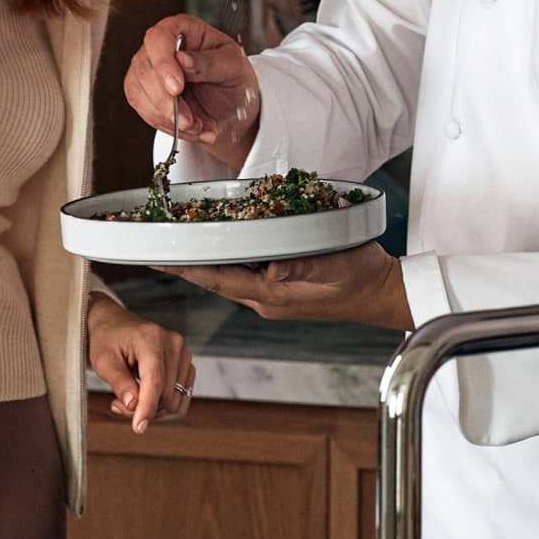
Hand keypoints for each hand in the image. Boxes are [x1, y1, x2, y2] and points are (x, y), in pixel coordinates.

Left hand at [86, 294, 194, 433]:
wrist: (115, 323)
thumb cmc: (106, 340)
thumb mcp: (103, 361)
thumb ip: (120, 383)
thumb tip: (134, 406)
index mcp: (152, 339)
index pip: (155, 380)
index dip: (148, 407)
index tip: (138, 428)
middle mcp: (174, 344)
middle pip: (168, 394)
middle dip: (144, 408)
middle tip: (118, 405)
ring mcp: (184, 352)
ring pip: (177, 399)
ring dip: (154, 408)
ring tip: (129, 400)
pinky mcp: (186, 362)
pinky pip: (182, 395)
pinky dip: (163, 404)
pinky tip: (144, 397)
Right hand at [124, 14, 260, 161]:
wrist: (231, 106)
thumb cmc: (234, 78)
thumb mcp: (234, 67)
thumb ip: (210, 62)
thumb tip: (181, 59)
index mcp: (184, 29)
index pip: (159, 37)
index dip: (164, 63)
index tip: (177, 88)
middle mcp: (160, 46)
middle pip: (146, 69)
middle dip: (167, 102)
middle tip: (191, 120)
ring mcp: (147, 69)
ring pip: (140, 93)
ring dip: (169, 118)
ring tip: (199, 127)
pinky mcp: (142, 93)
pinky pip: (144, 111)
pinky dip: (168, 126)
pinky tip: (191, 128)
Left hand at [171, 244, 410, 329]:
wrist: (384, 293)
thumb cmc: (365, 278)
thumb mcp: (339, 265)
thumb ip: (305, 266)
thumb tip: (271, 268)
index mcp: (273, 296)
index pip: (219, 280)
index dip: (186, 268)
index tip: (155, 257)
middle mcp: (266, 298)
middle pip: (215, 278)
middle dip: (185, 262)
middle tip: (154, 244)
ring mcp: (273, 295)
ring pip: (229, 275)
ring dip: (204, 260)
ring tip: (178, 240)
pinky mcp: (282, 287)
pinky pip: (246, 272)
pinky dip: (228, 258)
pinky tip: (222, 243)